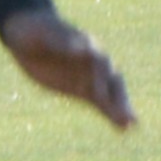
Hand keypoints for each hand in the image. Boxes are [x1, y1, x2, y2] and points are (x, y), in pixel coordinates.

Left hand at [0, 7, 135, 129]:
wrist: (27, 34)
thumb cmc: (35, 32)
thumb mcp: (44, 35)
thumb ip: (62, 43)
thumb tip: (83, 48)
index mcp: (86, 45)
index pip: (99, 62)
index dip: (100, 79)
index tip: (99, 96)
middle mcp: (93, 61)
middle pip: (112, 80)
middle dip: (120, 98)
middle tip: (128, 116)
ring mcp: (89, 76)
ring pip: (110, 94)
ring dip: (121, 108)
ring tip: (132, 126)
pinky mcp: (83, 89)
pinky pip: (101, 103)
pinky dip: (111, 115)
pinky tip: (122, 129)